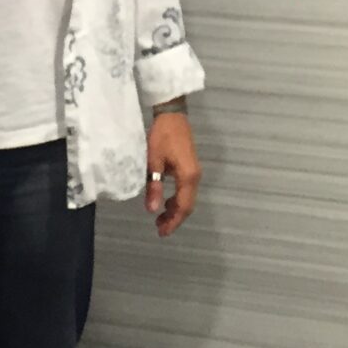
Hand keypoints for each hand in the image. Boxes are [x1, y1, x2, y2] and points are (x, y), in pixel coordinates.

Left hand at [144, 110, 199, 235]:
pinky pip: (187, 190)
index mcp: (188, 177)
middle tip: (159, 228)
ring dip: (176, 210)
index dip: (173, 222)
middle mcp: (195, 177)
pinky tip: (166, 201)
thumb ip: (154, 187)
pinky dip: (178, 199)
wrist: (172, 114)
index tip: (161, 232)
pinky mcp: (191, 167)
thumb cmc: (162, 136)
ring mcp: (195, 172)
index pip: (183, 207)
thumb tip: (152, 210)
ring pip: (188, 198)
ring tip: (160, 218)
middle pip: (188, 205)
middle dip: (175, 219)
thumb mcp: (154, 161)